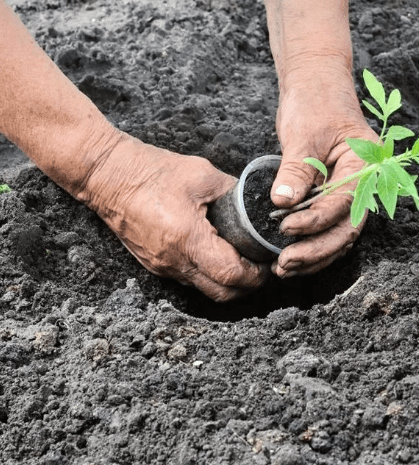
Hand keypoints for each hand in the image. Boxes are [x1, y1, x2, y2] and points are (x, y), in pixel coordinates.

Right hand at [80, 135, 268, 300]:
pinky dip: (207, 274)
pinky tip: (216, 254)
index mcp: (187, 239)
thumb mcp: (202, 174)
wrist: (105, 175)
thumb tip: (255, 203)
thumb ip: (233, 192)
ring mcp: (162, 266)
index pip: (231, 274)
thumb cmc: (150, 171)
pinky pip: (188, 279)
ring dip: (227, 282)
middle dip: (246, 286)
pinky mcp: (154, 264)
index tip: (267, 263)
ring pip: (204, 289)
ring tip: (242, 260)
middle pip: (221, 293)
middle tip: (260, 268)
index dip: (255, 274)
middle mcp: (174, 261)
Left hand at [270, 60, 377, 277]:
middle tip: (285, 263)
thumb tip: (283, 202)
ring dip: (314, 255)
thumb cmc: (315, 101)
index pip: (344, 202)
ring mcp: (350, 192)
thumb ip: (295, 170)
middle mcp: (364, 183)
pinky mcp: (334, 197)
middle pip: (346, 228)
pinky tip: (291, 258)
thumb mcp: (303, 133)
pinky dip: (312, 244)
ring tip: (283, 268)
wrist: (317, 85)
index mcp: (365, 164)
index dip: (316, 220)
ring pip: (339, 235)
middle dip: (316, 250)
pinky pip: (328, 228)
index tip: (286, 228)